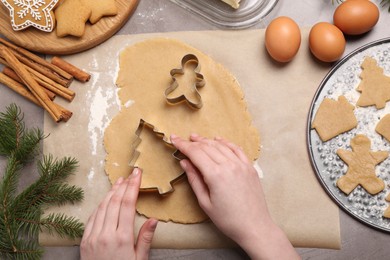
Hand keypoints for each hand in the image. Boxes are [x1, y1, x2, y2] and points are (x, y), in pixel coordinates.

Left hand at [80, 168, 157, 259]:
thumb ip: (145, 238)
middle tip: (130, 174)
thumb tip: (153, 219)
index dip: (133, 187)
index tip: (137, 174)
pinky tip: (106, 200)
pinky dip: (100, 205)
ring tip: (119, 182)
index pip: (127, 205)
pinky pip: (92, 217)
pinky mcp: (84, 241)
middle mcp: (105, 234)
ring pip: (102, 207)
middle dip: (123, 185)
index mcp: (122, 238)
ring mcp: (92, 237)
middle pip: (114, 202)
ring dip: (111, 192)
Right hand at [171, 134, 298, 259]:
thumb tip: (185, 162)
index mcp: (215, 175)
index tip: (174, 139)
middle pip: (207, 147)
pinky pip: (236, 149)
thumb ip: (194, 179)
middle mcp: (229, 165)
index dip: (183, 145)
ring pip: (221, 145)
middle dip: (193, 142)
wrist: (254, 226)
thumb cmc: (228, 219)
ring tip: (196, 138)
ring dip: (207, 140)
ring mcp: (241, 165)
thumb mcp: (205, 202)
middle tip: (182, 139)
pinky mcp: (250, 167)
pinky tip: (219, 140)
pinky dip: (226, 142)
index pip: (195, 153)